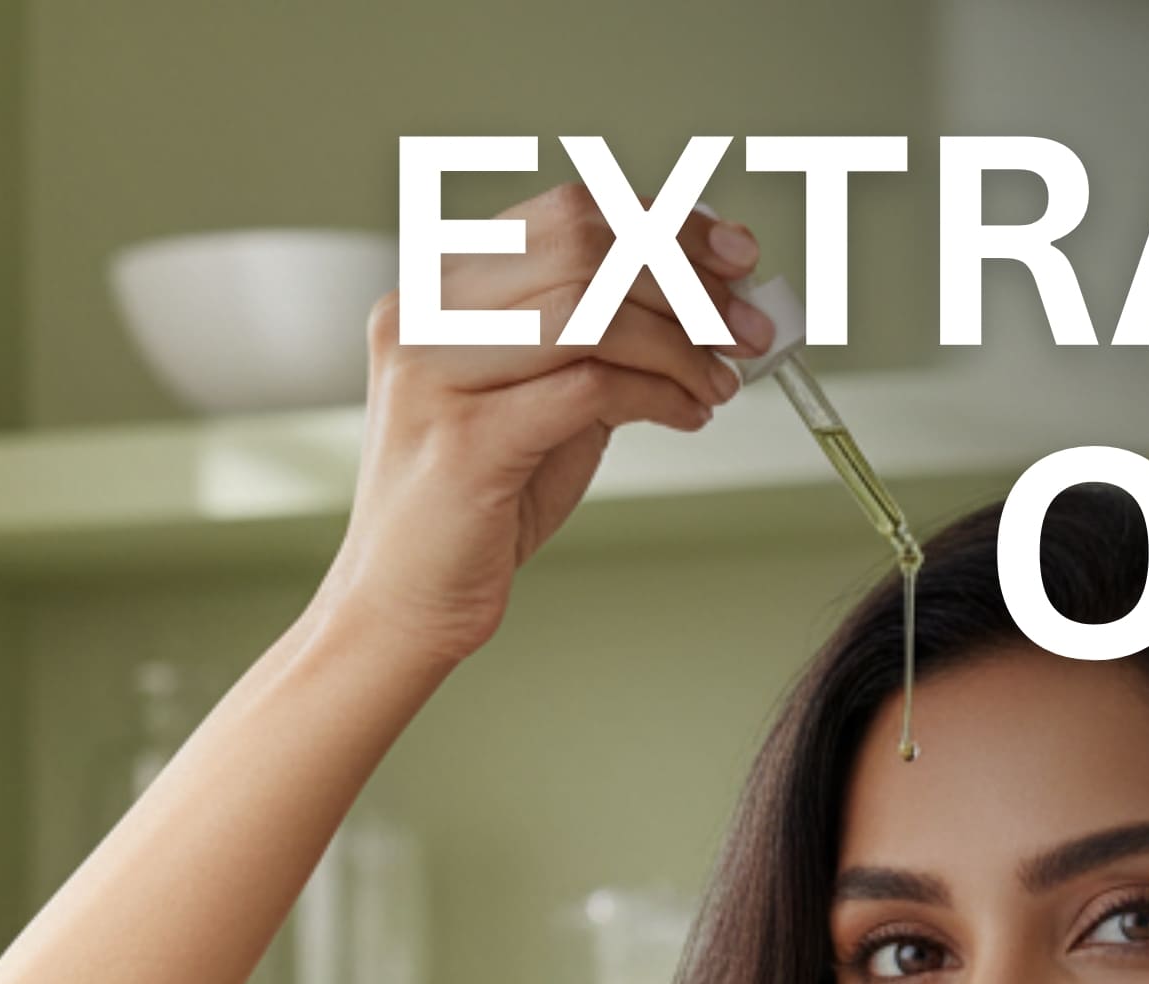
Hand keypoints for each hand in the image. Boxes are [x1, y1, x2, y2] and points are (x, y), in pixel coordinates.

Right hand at [314, 181, 771, 670]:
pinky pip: (588, 388)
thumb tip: (703, 301)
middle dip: (685, 280)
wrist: (403, 603)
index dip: (664, 225)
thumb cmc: (476, 508)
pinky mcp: (464, 443)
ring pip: (590, 310)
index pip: (566, 214)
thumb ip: (596, 343)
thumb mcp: (540, 400)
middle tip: (745, 326)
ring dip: (680, 343)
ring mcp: (436, 373)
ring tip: (721, 383)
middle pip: (583, 247)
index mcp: (441, 286)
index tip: (734, 255)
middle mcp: (426, 313)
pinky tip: (688, 415)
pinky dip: (659, 395)